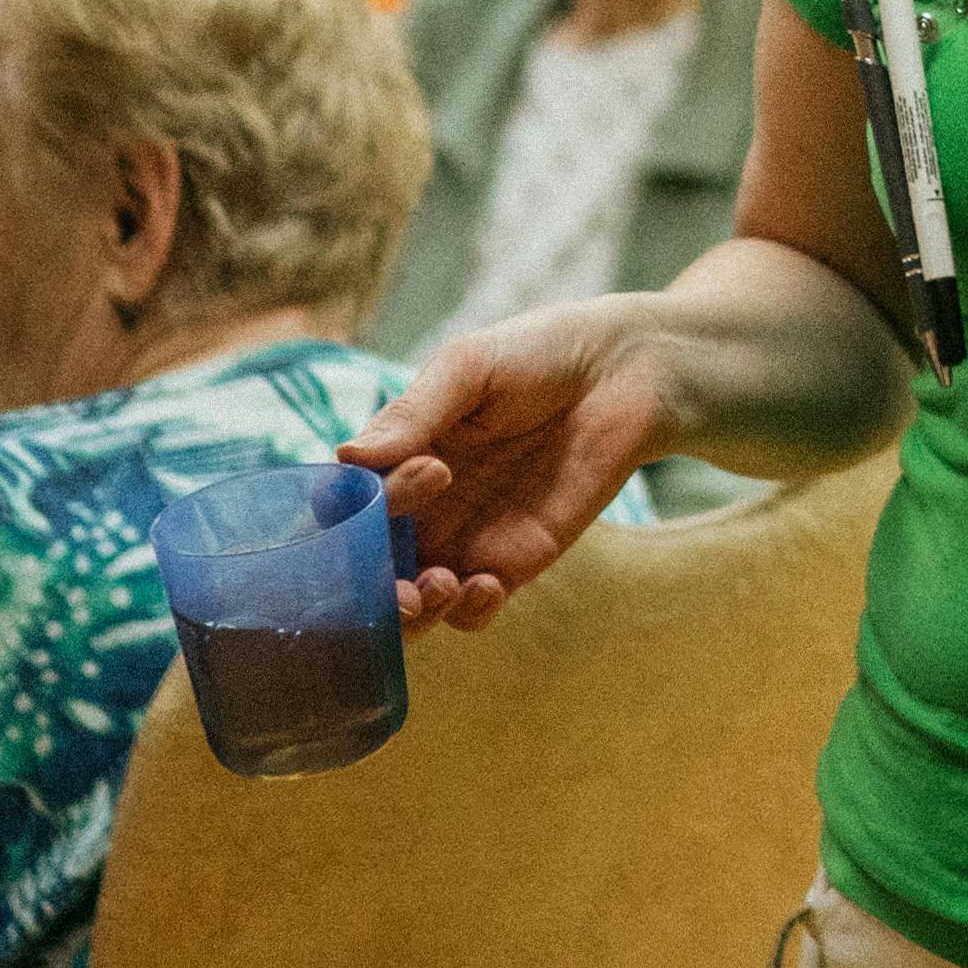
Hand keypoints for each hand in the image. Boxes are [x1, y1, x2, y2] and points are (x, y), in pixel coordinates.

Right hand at [348, 300, 677, 630]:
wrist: (620, 374)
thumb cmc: (534, 354)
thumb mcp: (468, 369)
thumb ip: (414, 413)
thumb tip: (348, 456)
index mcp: (396, 456)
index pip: (348, 505)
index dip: (355, 516)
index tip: (408, 486)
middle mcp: (419, 506)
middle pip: (367, 570)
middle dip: (370, 592)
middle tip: (402, 585)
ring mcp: (462, 539)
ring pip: (412, 604)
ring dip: (414, 612)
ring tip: (442, 584)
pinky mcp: (512, 564)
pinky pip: (472, 612)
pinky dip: (467, 613)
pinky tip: (487, 585)